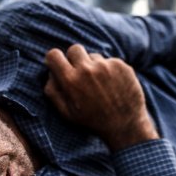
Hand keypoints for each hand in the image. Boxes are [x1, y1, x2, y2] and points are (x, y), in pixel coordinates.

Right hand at [44, 45, 158, 150]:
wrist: (125, 126)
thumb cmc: (93, 122)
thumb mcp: (66, 113)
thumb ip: (53, 92)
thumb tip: (50, 73)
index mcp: (71, 81)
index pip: (54, 54)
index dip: (55, 59)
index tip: (59, 65)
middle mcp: (87, 69)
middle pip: (74, 49)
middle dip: (75, 59)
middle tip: (80, 73)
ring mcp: (106, 66)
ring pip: (94, 56)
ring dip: (94, 66)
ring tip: (100, 86)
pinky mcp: (121, 65)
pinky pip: (110, 61)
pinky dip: (110, 70)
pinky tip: (113, 86)